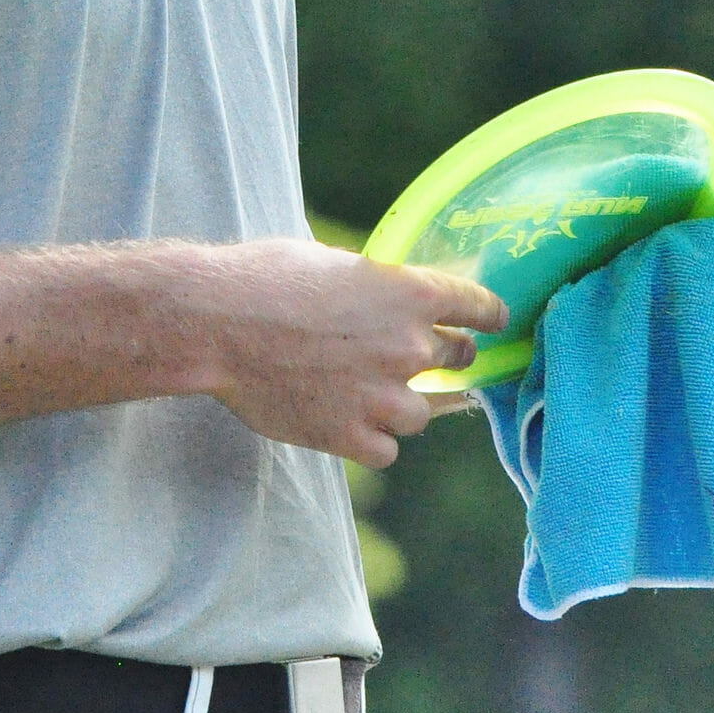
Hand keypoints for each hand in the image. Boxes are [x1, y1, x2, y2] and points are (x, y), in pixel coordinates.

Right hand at [187, 240, 507, 468]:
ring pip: (423, 412)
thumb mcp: (336, 263)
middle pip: (459, 359)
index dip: (490, 315)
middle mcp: (408, 347)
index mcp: (410, 293)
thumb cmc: (267, 277)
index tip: (497, 322)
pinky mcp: (350, 437)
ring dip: (405, 403)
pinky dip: (373, 438)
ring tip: (374, 392)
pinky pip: (386, 449)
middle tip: (429, 356)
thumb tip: (393, 298)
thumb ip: (378, 287)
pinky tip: (350, 421)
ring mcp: (382, 397)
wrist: (216, 323)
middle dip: (450, 356)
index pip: (478, 308)